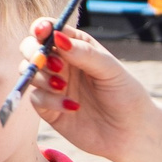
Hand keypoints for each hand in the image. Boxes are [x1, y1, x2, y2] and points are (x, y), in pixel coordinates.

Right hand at [23, 21, 158, 161]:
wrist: (132, 133)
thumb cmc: (126, 95)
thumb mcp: (111, 70)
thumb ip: (84, 53)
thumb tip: (57, 37)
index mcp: (76, 47)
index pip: (51, 30)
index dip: (42, 28)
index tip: (41, 32)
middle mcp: (61, 64)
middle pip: (31, 49)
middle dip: (33, 52)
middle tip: (52, 63)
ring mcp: (53, 86)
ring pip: (29, 72)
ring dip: (41, 77)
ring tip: (63, 86)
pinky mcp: (49, 109)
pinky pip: (36, 99)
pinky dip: (50, 101)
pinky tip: (72, 106)